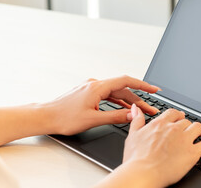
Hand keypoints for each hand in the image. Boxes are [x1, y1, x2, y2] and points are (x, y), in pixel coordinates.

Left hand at [45, 76, 159, 135]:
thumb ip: (115, 116)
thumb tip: (132, 115)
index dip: (142, 85)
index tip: (154, 89)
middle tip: (151, 109)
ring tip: (142, 110)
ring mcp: (92, 88)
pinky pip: (108, 96)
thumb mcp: (93, 119)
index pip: (126, 82)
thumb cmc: (63, 117)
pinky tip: (126, 108)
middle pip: (123, 89)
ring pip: (116, 93)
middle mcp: (96, 84)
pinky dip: (119, 102)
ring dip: (129, 102)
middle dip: (139, 99)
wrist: (45, 116)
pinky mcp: (89, 93)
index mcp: (97, 87)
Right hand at [121, 104, 200, 186]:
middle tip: (189, 128)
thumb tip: (136, 108)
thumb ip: (137, 120)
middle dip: (188, 124)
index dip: (178, 115)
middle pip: (186, 121)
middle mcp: (174, 129)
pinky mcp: (192, 153)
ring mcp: (184, 140)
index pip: (173, 113)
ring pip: (198, 128)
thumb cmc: (136, 158)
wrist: (143, 173)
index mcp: (160, 124)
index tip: (180, 117)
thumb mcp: (133, 135)